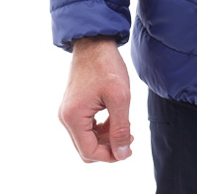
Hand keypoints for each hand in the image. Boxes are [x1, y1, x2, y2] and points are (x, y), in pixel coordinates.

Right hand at [59, 36, 132, 162]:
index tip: (128, 149)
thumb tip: (122, 155)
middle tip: (130, 138)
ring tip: (126, 127)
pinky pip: (86, 127)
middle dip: (108, 147)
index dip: (110, 155)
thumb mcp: (120, 97)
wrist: (95, 40)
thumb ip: (121, 128)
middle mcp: (66, 117)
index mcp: (73, 117)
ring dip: (106, 138)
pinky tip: (116, 119)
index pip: (89, 152)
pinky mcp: (73, 105)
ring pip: (87, 138)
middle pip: (86, 147)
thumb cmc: (106, 65)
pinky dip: (101, 128)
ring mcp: (68, 110)